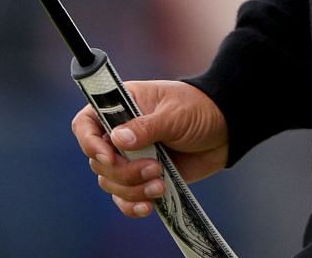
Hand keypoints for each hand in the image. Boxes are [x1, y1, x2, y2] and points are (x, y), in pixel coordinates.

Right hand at [70, 79, 229, 218]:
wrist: (225, 130)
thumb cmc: (198, 110)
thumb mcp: (174, 114)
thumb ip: (146, 127)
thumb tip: (118, 139)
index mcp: (121, 106)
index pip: (86, 124)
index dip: (90, 143)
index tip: (110, 157)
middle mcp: (120, 132)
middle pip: (98, 161)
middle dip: (124, 172)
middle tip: (154, 167)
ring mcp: (131, 157)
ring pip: (111, 182)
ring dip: (132, 189)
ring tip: (161, 182)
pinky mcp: (143, 177)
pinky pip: (125, 198)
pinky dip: (132, 205)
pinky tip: (149, 206)